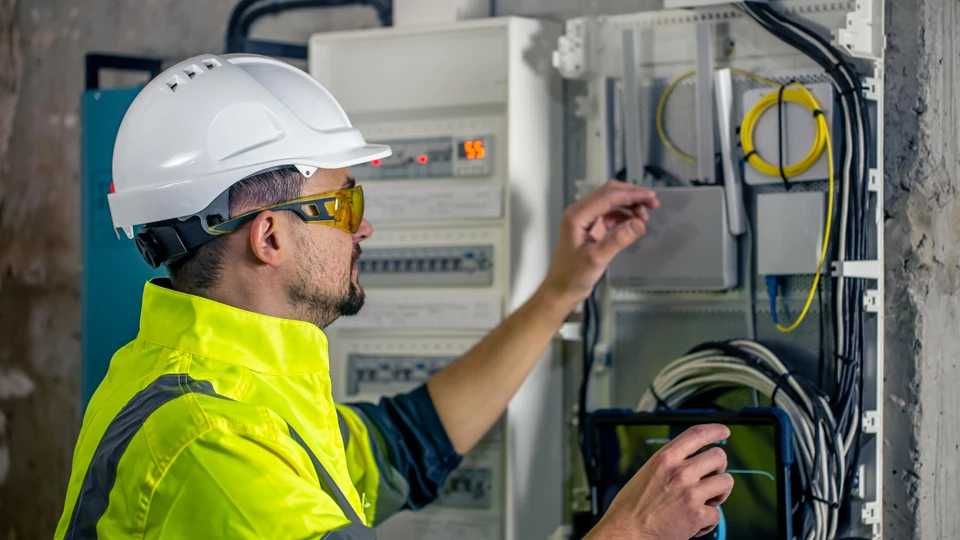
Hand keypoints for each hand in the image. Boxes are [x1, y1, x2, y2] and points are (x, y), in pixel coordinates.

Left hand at [541, 181, 658, 308]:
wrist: (562, 289)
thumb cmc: (573, 276)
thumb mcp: (596, 258)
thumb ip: (618, 239)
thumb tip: (639, 223)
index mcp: (577, 215)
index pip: (608, 196)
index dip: (631, 194)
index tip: (651, 197)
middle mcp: (580, 212)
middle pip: (609, 193)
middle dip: (632, 195)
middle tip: (653, 203)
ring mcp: (585, 219)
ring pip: (611, 202)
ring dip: (629, 205)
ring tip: (645, 218)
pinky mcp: (591, 227)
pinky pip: (610, 214)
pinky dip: (624, 215)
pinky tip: (635, 223)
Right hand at [586, 424, 733, 539]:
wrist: (626, 533)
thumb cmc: (630, 508)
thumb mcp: (646, 473)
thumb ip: (669, 465)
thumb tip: (689, 462)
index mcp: (665, 459)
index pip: (697, 434)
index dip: (715, 430)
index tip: (723, 431)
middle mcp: (680, 472)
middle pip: (719, 456)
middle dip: (719, 467)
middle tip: (710, 477)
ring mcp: (691, 493)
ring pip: (726, 482)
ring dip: (719, 492)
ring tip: (705, 500)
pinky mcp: (697, 515)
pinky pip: (717, 513)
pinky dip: (708, 520)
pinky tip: (694, 521)